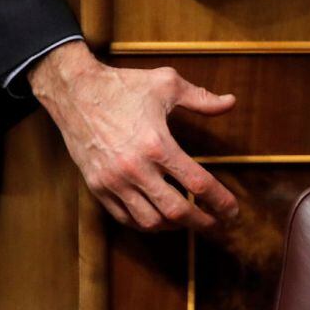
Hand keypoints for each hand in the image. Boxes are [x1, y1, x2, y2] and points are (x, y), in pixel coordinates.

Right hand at [28, 40, 236, 234]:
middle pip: (177, 211)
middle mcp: (135, 169)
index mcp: (157, 145)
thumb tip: (231, 102)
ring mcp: (114, 181)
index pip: (198, 184)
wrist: (75, 91)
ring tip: (189, 220)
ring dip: (174, 226)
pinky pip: (124, 217)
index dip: (221, 201)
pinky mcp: (97, 186)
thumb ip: (202, 99)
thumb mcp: (167, 83)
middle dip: (202, 222)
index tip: (233, 211)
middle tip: (217, 225)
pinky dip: (145, 223)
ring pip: (149, 221)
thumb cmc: (123, 85)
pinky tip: (159, 217)